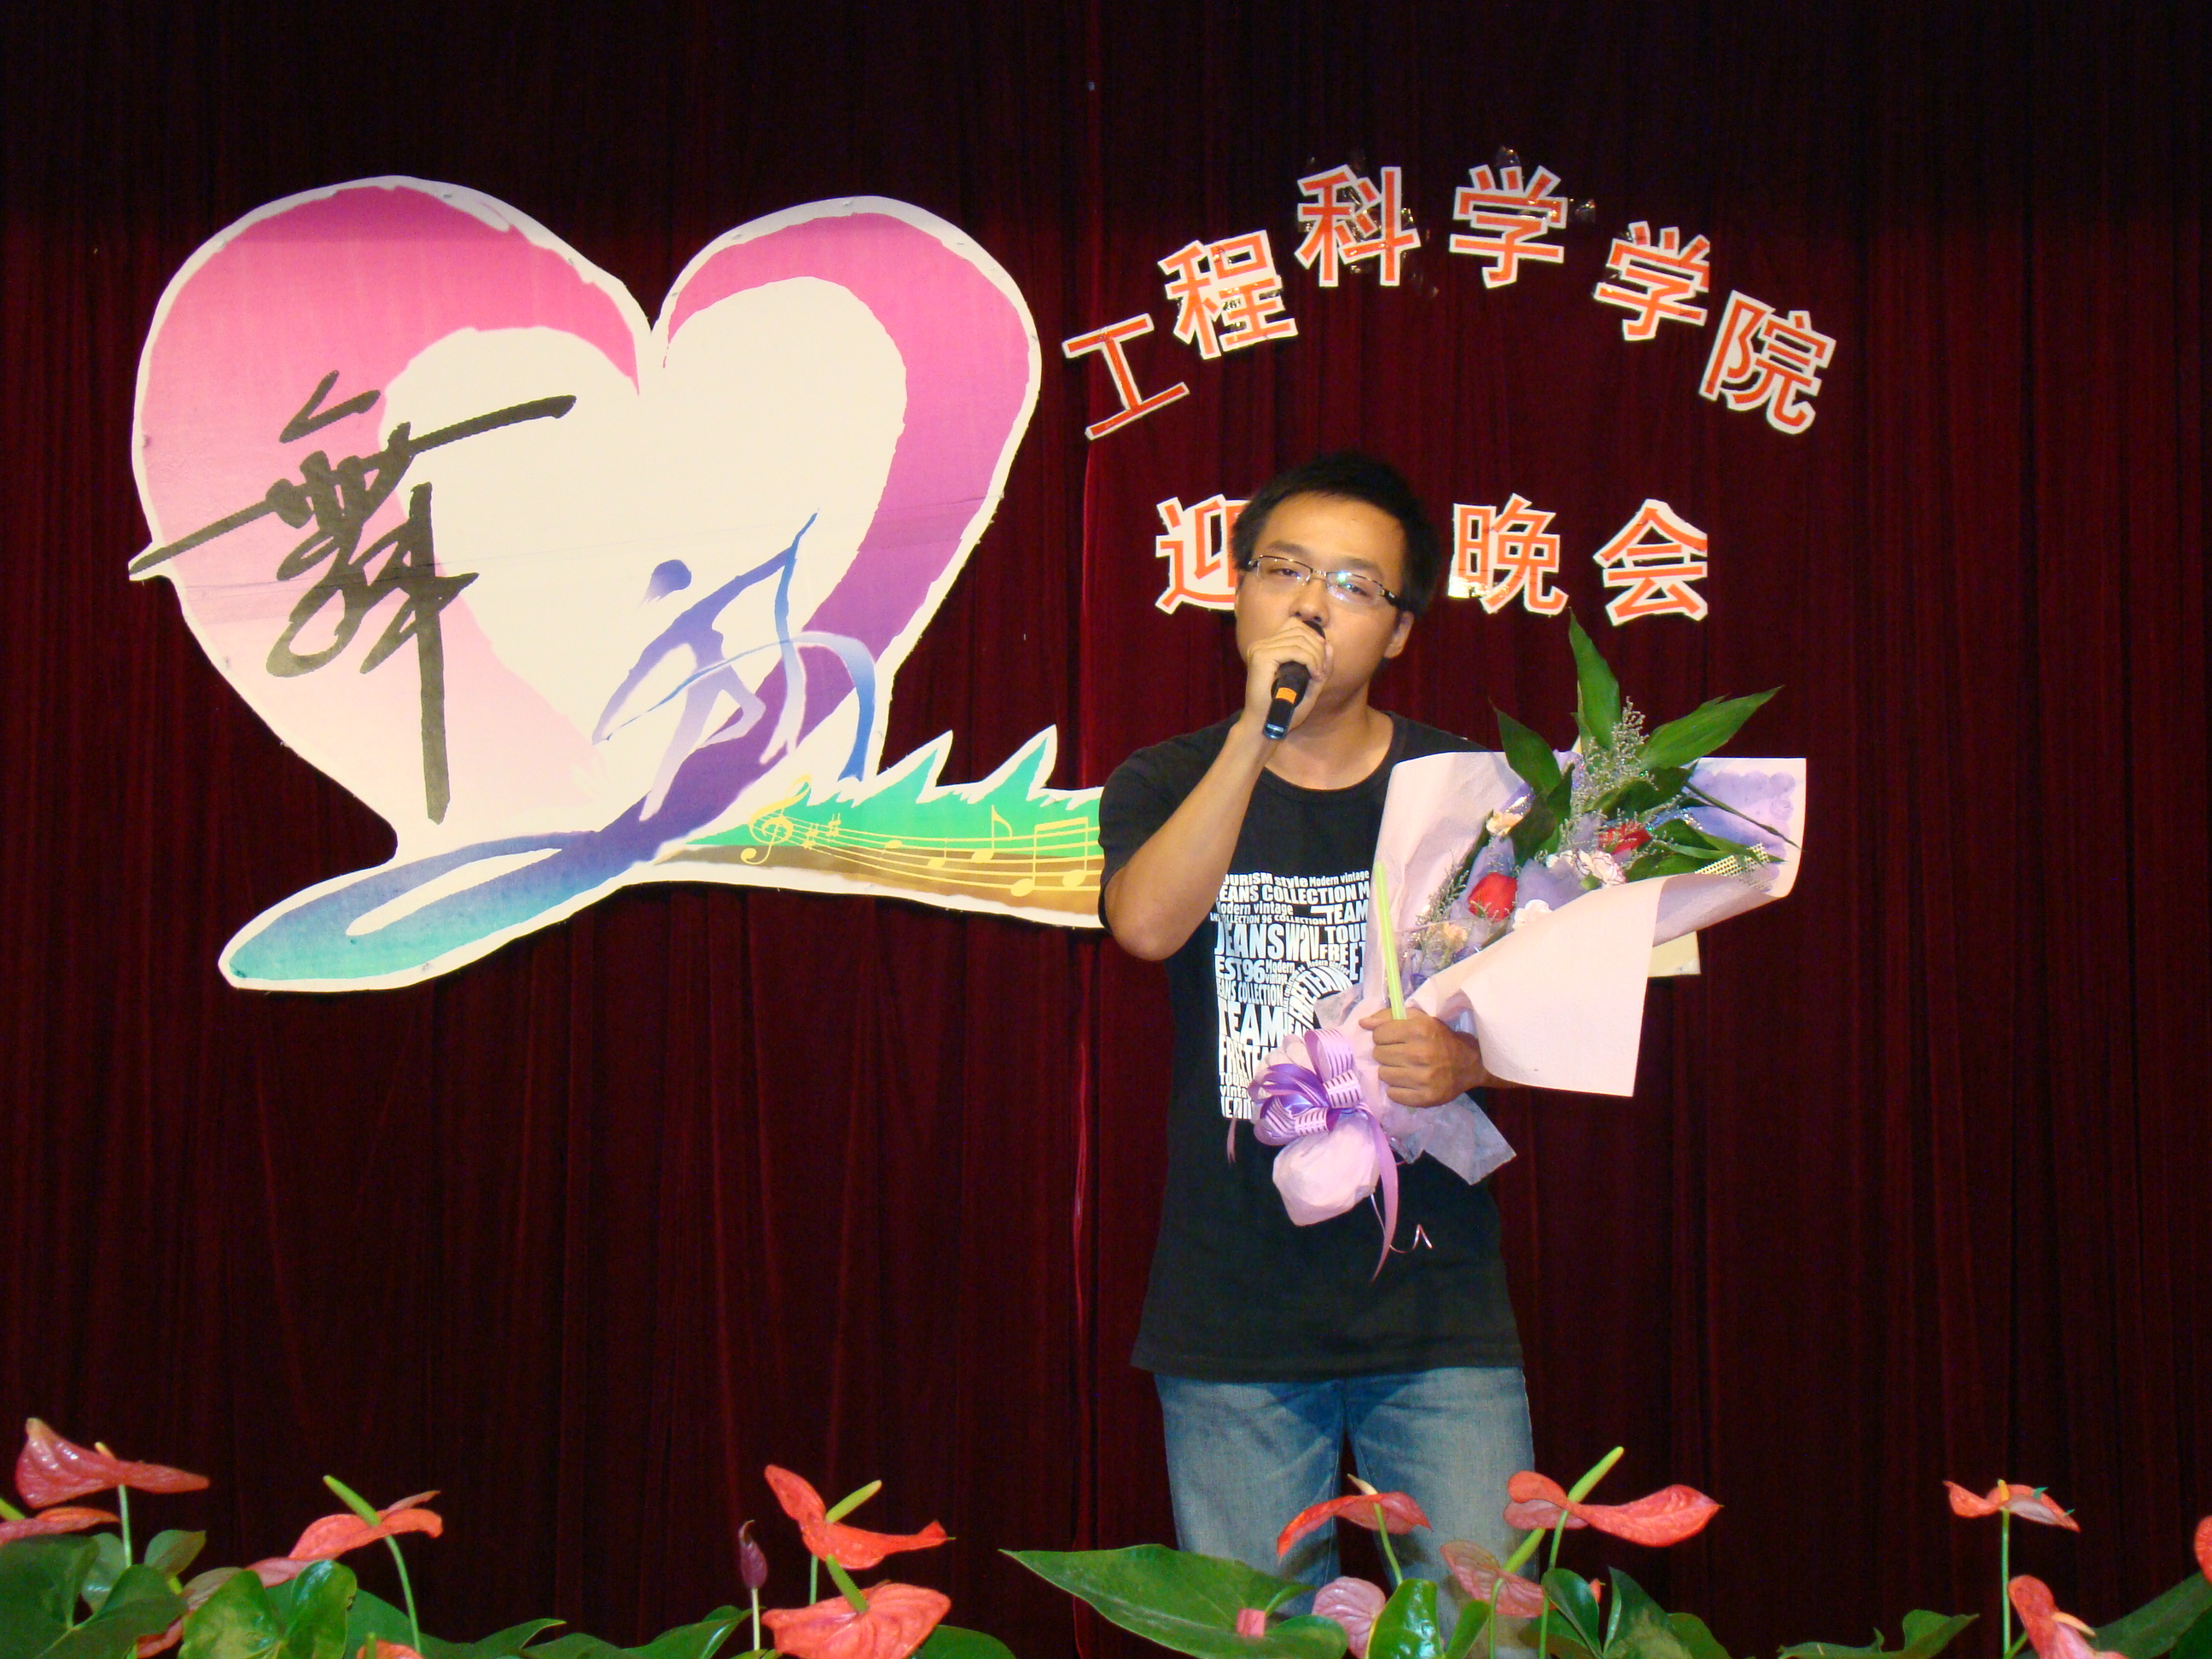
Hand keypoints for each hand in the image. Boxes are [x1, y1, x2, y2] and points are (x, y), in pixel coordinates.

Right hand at [1241, 617, 1331, 737]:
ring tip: (1318, 675)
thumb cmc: (1283, 709)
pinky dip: (1310, 661)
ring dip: (1316, 656)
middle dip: (1318, 647)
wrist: (1263, 726)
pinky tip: (1314, 675)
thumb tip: (1329, 645)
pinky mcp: (1262, 658)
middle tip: (1321, 670)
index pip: (1294, 625)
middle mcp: (1261, 644)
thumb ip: (1320, 666)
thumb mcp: (1308, 685)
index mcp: (1267, 647)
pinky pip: (1295, 650)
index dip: (1313, 636)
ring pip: (1299, 639)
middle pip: (1299, 629)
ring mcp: (1259, 649)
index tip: (1321, 658)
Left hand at [1358, 1008, 1487, 1105]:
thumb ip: (1388, 1017)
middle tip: (1400, 1054)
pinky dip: (1397, 1089)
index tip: (1394, 1038)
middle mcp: (1420, 1053)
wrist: (1469, 1063)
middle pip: (1378, 1054)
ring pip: (1383, 1074)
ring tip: (1405, 1068)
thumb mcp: (1419, 1019)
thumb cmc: (1439, 1038)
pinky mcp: (1425, 1098)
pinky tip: (1409, 1082)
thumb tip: (1363, 1023)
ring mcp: (1423, 1078)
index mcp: (1419, 1030)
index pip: (1378, 1034)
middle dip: (1386, 1053)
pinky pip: (1393, 1094)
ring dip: (1391, 1071)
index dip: (1384, 1036)